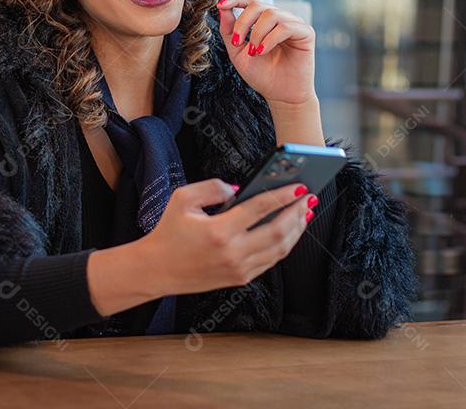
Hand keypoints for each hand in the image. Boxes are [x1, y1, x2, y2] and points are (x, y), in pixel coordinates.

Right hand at [138, 178, 318, 296]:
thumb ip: (212, 187)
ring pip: (279, 249)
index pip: (259, 209)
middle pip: (277, 232)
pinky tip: (289, 232)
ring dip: (296, 230)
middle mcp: (232, 253)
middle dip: (297, 213)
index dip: (281, 196)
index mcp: (218, 231)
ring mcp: (238, 269)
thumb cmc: (168, 233)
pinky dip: (284, 245)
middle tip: (308, 198)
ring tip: (304, 213)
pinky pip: (271, 261)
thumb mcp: (182, 199)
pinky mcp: (241, 278)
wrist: (157, 270)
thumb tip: (239, 189)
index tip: (297, 187)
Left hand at [216, 0, 316, 105]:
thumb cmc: (261, 75)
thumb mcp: (237, 52)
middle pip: (258, 5)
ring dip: (257, 34)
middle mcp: (279, 18)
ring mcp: (293, 24)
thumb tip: (222, 8)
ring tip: (254, 52)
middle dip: (243, 23)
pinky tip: (262, 51)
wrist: (279, 95)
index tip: (221, 5)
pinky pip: (286, 26)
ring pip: (271, 14)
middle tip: (237, 42)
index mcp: (263, 21)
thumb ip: (229, 31)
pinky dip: (270, 38)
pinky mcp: (306, 33)